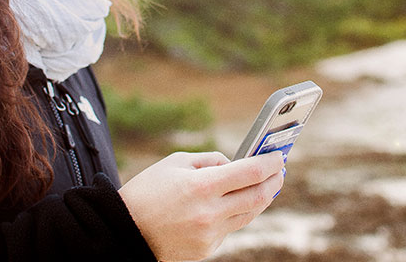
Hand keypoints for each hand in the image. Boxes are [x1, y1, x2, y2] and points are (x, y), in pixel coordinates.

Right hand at [118, 150, 283, 261]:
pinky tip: (233, 203)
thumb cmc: (148, 190)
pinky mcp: (207, 248)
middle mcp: (210, 212)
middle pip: (258, 196)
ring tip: (265, 185)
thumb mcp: (174, 162)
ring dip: (261, 198)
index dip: (269, 163)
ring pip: (249, 214)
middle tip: (280, 171)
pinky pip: (230, 227)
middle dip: (274, 181)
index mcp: (201, 186)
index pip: (249, 173)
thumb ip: (209, 160)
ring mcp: (210, 234)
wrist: (125, 230)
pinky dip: (236, 213)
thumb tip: (233, 165)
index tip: (278, 156)